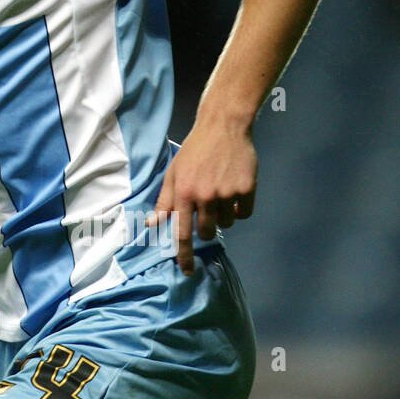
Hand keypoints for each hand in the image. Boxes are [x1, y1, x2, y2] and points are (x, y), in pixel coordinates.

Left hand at [146, 120, 256, 275]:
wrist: (223, 127)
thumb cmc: (194, 151)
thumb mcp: (173, 173)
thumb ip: (164, 201)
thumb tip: (152, 224)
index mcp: (183, 193)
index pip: (182, 233)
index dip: (184, 255)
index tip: (187, 271)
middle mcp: (205, 196)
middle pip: (207, 232)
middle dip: (206, 228)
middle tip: (206, 209)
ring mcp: (227, 193)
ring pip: (227, 223)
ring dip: (223, 215)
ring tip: (219, 191)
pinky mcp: (247, 189)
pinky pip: (244, 213)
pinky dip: (240, 208)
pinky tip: (234, 190)